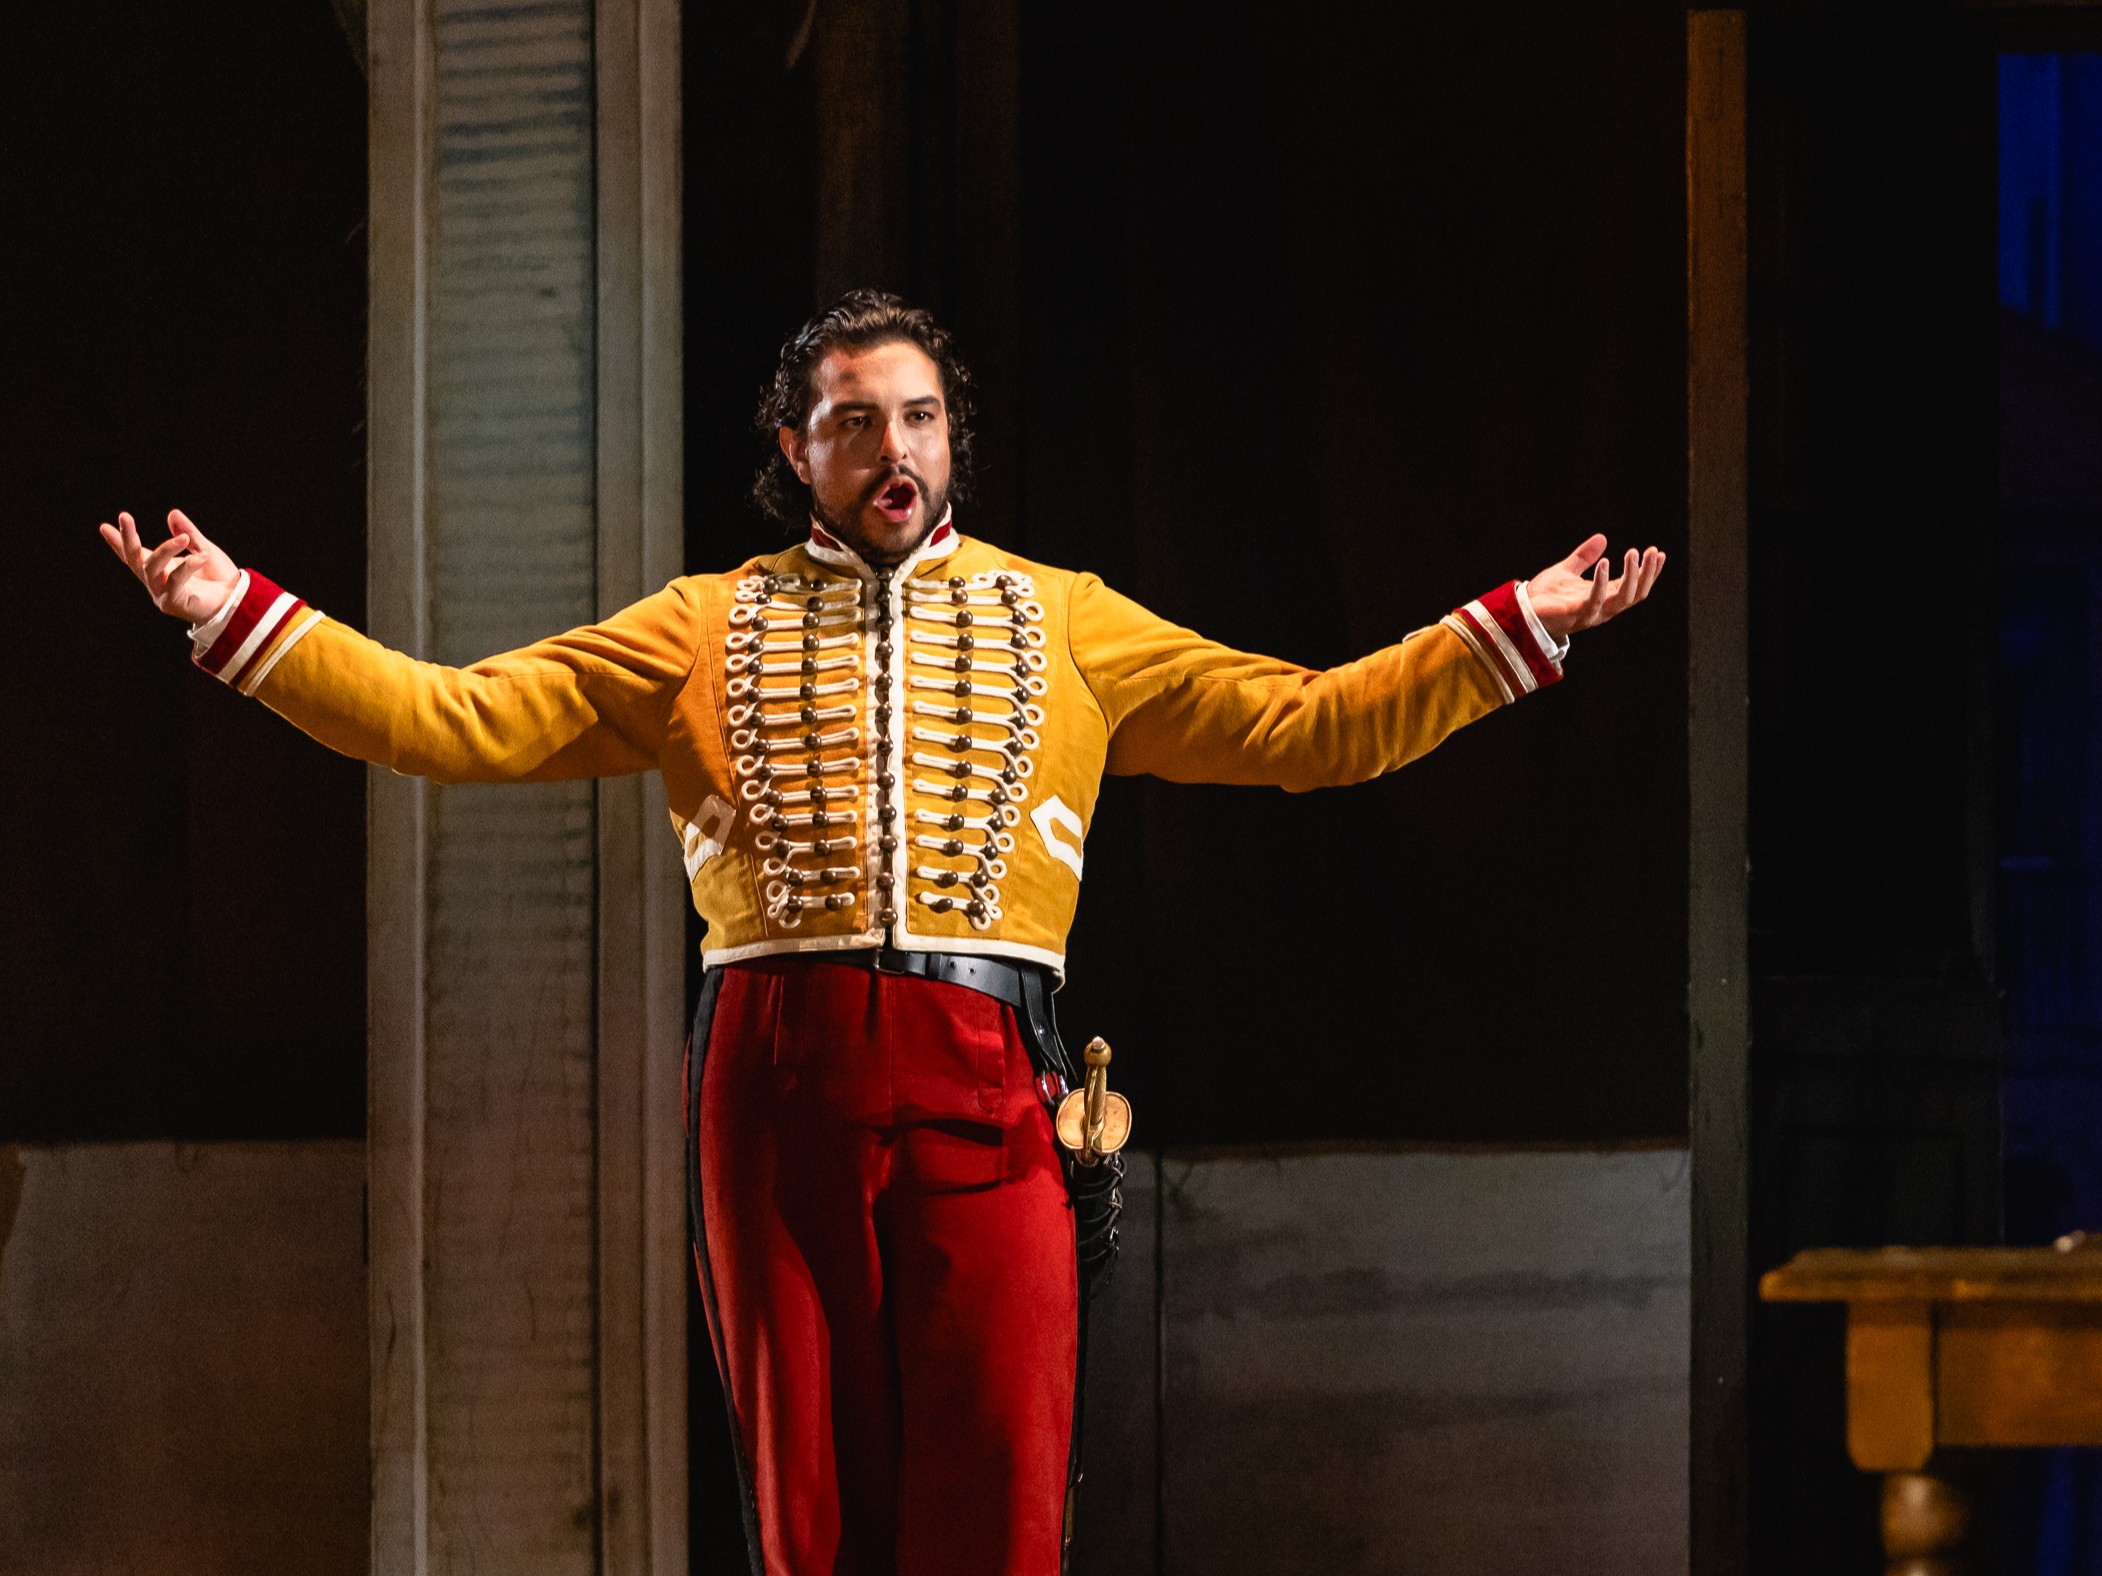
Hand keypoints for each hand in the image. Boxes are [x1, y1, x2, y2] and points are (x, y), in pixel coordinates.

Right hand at [98, 509, 240, 622]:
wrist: (239, 600)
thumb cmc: (219, 578)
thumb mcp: (203, 549)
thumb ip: (188, 533)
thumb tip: (172, 513)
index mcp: (161, 568)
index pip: (134, 554)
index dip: (118, 541)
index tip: (104, 526)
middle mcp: (157, 581)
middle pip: (135, 559)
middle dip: (127, 538)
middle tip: (124, 517)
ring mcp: (163, 594)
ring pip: (151, 569)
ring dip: (166, 550)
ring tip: (184, 538)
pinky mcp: (174, 603)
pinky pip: (174, 581)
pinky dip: (187, 567)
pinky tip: (201, 557)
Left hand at [1526, 534, 1665, 638]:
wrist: (1521, 611)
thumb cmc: (1544, 596)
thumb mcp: (1567, 570)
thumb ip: (1584, 556)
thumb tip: (1602, 537)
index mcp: (1604, 597)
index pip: (1635, 587)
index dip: (1649, 572)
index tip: (1658, 553)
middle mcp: (1602, 608)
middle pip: (1636, 594)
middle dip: (1647, 573)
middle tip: (1651, 552)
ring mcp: (1591, 613)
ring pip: (1623, 599)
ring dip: (1632, 577)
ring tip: (1632, 553)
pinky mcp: (1576, 615)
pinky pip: (1595, 601)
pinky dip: (1601, 583)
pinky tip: (1605, 562)